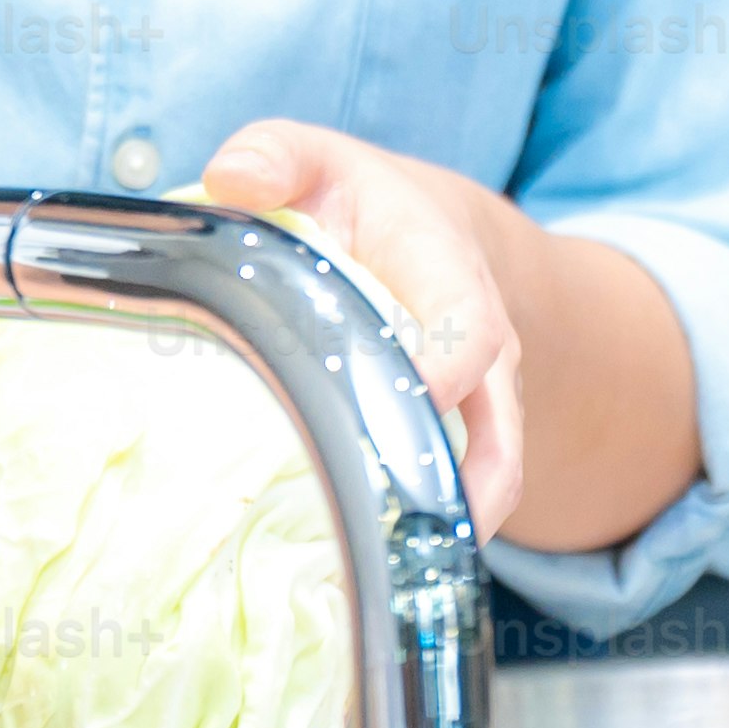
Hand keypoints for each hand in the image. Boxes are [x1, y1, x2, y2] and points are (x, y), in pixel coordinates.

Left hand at [202, 119, 525, 536]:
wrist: (427, 226)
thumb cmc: (354, 199)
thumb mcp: (315, 158)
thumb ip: (274, 154)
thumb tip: (228, 176)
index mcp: (446, 270)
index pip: (471, 324)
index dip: (447, 369)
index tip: (404, 402)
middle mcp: (485, 341)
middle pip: (501, 422)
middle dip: (465, 482)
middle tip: (398, 529)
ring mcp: (485, 396)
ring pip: (499, 470)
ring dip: (458, 524)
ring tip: (400, 573)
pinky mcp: (467, 436)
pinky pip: (473, 490)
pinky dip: (440, 530)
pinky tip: (387, 572)